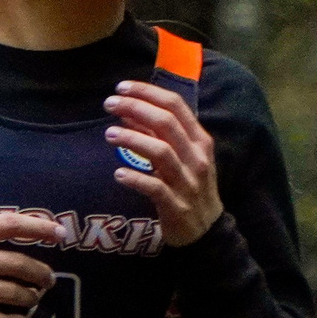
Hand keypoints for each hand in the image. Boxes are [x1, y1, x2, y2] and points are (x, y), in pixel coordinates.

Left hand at [105, 81, 222, 245]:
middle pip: (167, 123)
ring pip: (161, 152)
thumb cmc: (190, 186)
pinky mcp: (176, 206)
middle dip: (136, 108)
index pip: (175, 105)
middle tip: (109, 104)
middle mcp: (196, 157)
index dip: (148, 92)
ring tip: (109, 134)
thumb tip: (129, 112)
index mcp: (199, 140)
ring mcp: (188, 182)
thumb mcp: (182, 157)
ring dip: (133, 139)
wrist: (207, 230)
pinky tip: (119, 174)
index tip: (122, 87)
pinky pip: (155, 188)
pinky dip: (136, 179)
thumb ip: (158, 134)